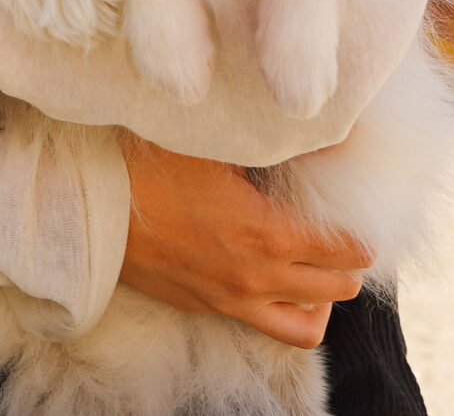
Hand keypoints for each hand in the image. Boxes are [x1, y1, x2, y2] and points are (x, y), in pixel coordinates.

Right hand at [115, 134, 368, 349]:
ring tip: (320, 265)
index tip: (357, 202)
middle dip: (349, 261)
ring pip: (309, 325)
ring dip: (323, 296)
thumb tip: (318, 127)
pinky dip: (287, 308)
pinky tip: (279, 277)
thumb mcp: (216, 142)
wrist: (92, 209)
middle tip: (342, 229)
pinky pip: (268, 325)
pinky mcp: (209, 307)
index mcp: (269, 234)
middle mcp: (258, 277)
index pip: (347, 249)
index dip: (361, 226)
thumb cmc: (150, 165)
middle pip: (339, 288)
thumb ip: (270, 141)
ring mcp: (232, 300)